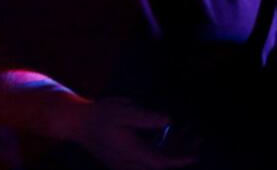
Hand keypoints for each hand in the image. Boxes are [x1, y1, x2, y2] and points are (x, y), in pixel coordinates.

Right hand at [67, 97, 194, 169]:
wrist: (77, 123)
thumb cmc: (101, 115)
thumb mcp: (125, 111)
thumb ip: (146, 117)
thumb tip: (169, 121)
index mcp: (131, 154)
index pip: (160, 163)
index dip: (179, 160)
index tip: (196, 155)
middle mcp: (129, 163)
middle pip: (160, 164)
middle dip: (181, 154)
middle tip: (199, 139)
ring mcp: (126, 162)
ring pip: (155, 161)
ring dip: (174, 149)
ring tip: (192, 134)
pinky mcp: (125, 158)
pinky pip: (148, 157)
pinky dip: (163, 147)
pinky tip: (172, 132)